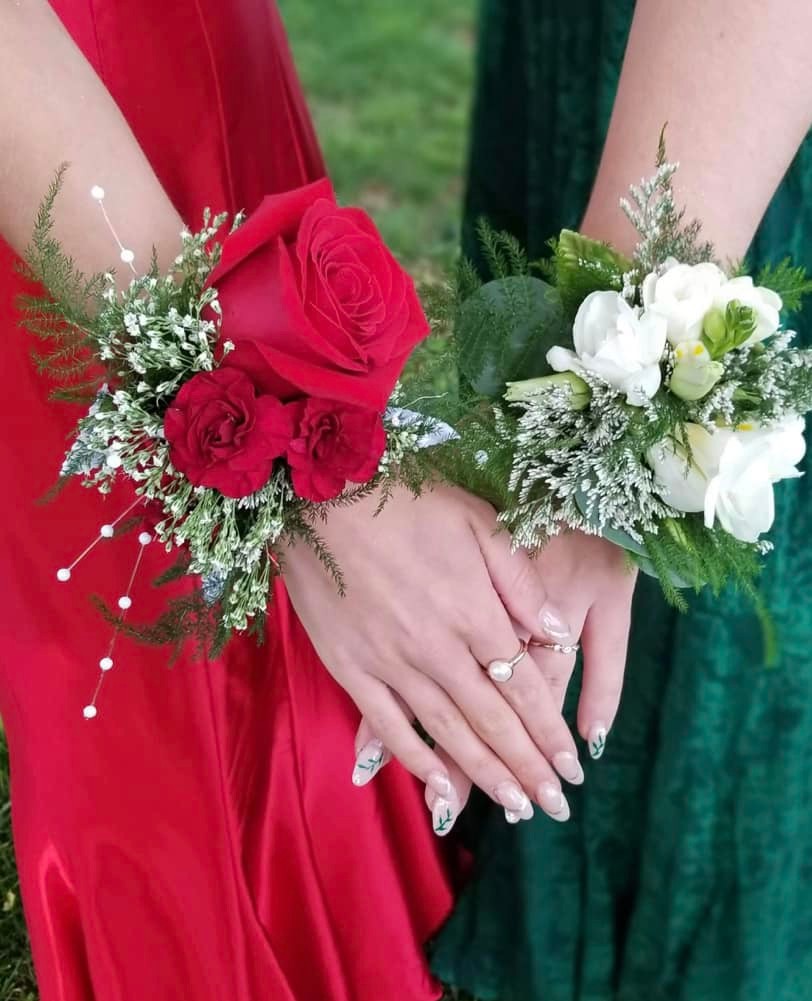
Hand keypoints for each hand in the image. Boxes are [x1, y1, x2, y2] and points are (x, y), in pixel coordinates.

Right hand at [356, 529, 636, 829]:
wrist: (322, 497)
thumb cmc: (405, 501)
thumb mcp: (478, 521)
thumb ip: (520, 581)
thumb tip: (556, 633)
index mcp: (474, 611)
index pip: (524, 687)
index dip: (551, 732)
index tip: (573, 767)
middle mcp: (438, 649)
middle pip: (493, 721)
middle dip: (529, 768)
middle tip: (556, 807)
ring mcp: (391, 664)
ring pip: (448, 733)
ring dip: (485, 775)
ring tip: (515, 809)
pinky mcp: (351, 669)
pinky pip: (390, 726)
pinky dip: (417, 762)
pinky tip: (440, 790)